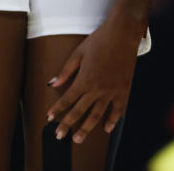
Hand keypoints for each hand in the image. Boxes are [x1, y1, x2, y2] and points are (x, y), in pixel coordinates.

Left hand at [45, 19, 140, 143]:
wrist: (123, 33)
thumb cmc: (99, 40)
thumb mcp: (78, 53)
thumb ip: (66, 71)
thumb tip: (52, 83)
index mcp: (84, 79)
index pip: (67, 100)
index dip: (57, 110)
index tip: (49, 119)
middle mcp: (97, 89)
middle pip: (79, 111)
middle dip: (67, 124)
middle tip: (59, 136)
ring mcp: (111, 91)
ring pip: (97, 115)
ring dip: (86, 129)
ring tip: (78, 139)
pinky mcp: (124, 90)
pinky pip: (118, 110)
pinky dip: (113, 120)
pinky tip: (107, 128)